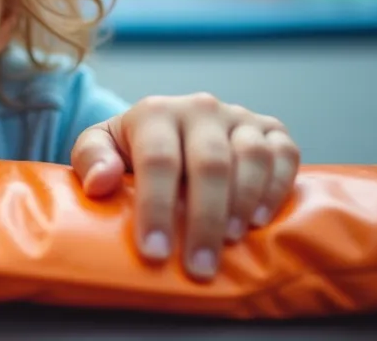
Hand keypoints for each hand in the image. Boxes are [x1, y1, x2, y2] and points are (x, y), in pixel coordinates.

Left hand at [70, 93, 299, 280]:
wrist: (168, 125)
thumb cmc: (130, 148)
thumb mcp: (98, 146)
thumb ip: (91, 159)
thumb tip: (99, 182)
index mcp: (155, 112)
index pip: (158, 160)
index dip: (156, 207)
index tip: (154, 252)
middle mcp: (200, 109)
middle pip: (209, 163)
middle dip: (204, 219)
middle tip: (198, 266)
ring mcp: (238, 117)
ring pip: (252, 155)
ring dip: (244, 201)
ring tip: (230, 241)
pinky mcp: (270, 128)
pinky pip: (285, 153)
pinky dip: (277, 185)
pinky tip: (261, 219)